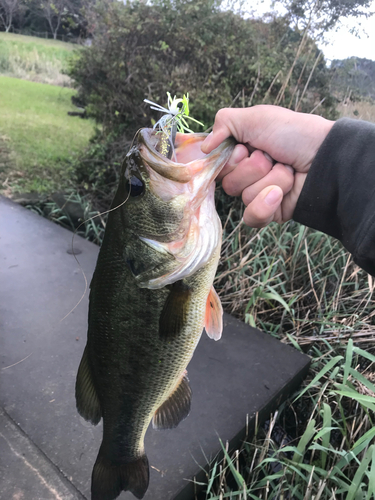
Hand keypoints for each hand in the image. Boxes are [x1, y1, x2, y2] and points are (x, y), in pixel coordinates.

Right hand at [201, 105, 333, 226]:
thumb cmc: (294, 134)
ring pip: (244, 197)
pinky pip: (252, 217)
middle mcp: (248, 174)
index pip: (218, 165)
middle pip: (229, 183)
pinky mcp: (270, 212)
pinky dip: (266, 204)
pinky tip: (280, 194)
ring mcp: (259, 194)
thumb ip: (224, 122)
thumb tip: (203, 148)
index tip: (246, 147)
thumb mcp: (256, 117)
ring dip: (269, 180)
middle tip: (272, 157)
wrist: (325, 158)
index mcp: (242, 153)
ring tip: (287, 170)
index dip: (231, 158)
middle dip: (253, 168)